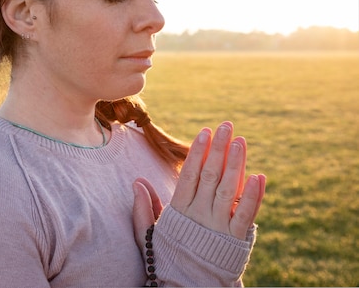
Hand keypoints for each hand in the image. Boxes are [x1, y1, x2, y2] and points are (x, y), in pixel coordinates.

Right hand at [132, 122, 265, 248]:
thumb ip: (145, 207)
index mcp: (179, 211)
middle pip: (210, 176)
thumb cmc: (169, 256)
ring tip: (240, 141)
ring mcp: (218, 226)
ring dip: (235, 164)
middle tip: (226, 125)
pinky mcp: (236, 239)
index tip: (204, 131)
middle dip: (218, 149)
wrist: (188, 287)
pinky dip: (253, 196)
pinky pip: (246, 214)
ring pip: (227, 189)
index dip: (197, 152)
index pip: (189, 175)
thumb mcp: (149, 233)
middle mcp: (199, 215)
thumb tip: (137, 181)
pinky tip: (259, 176)